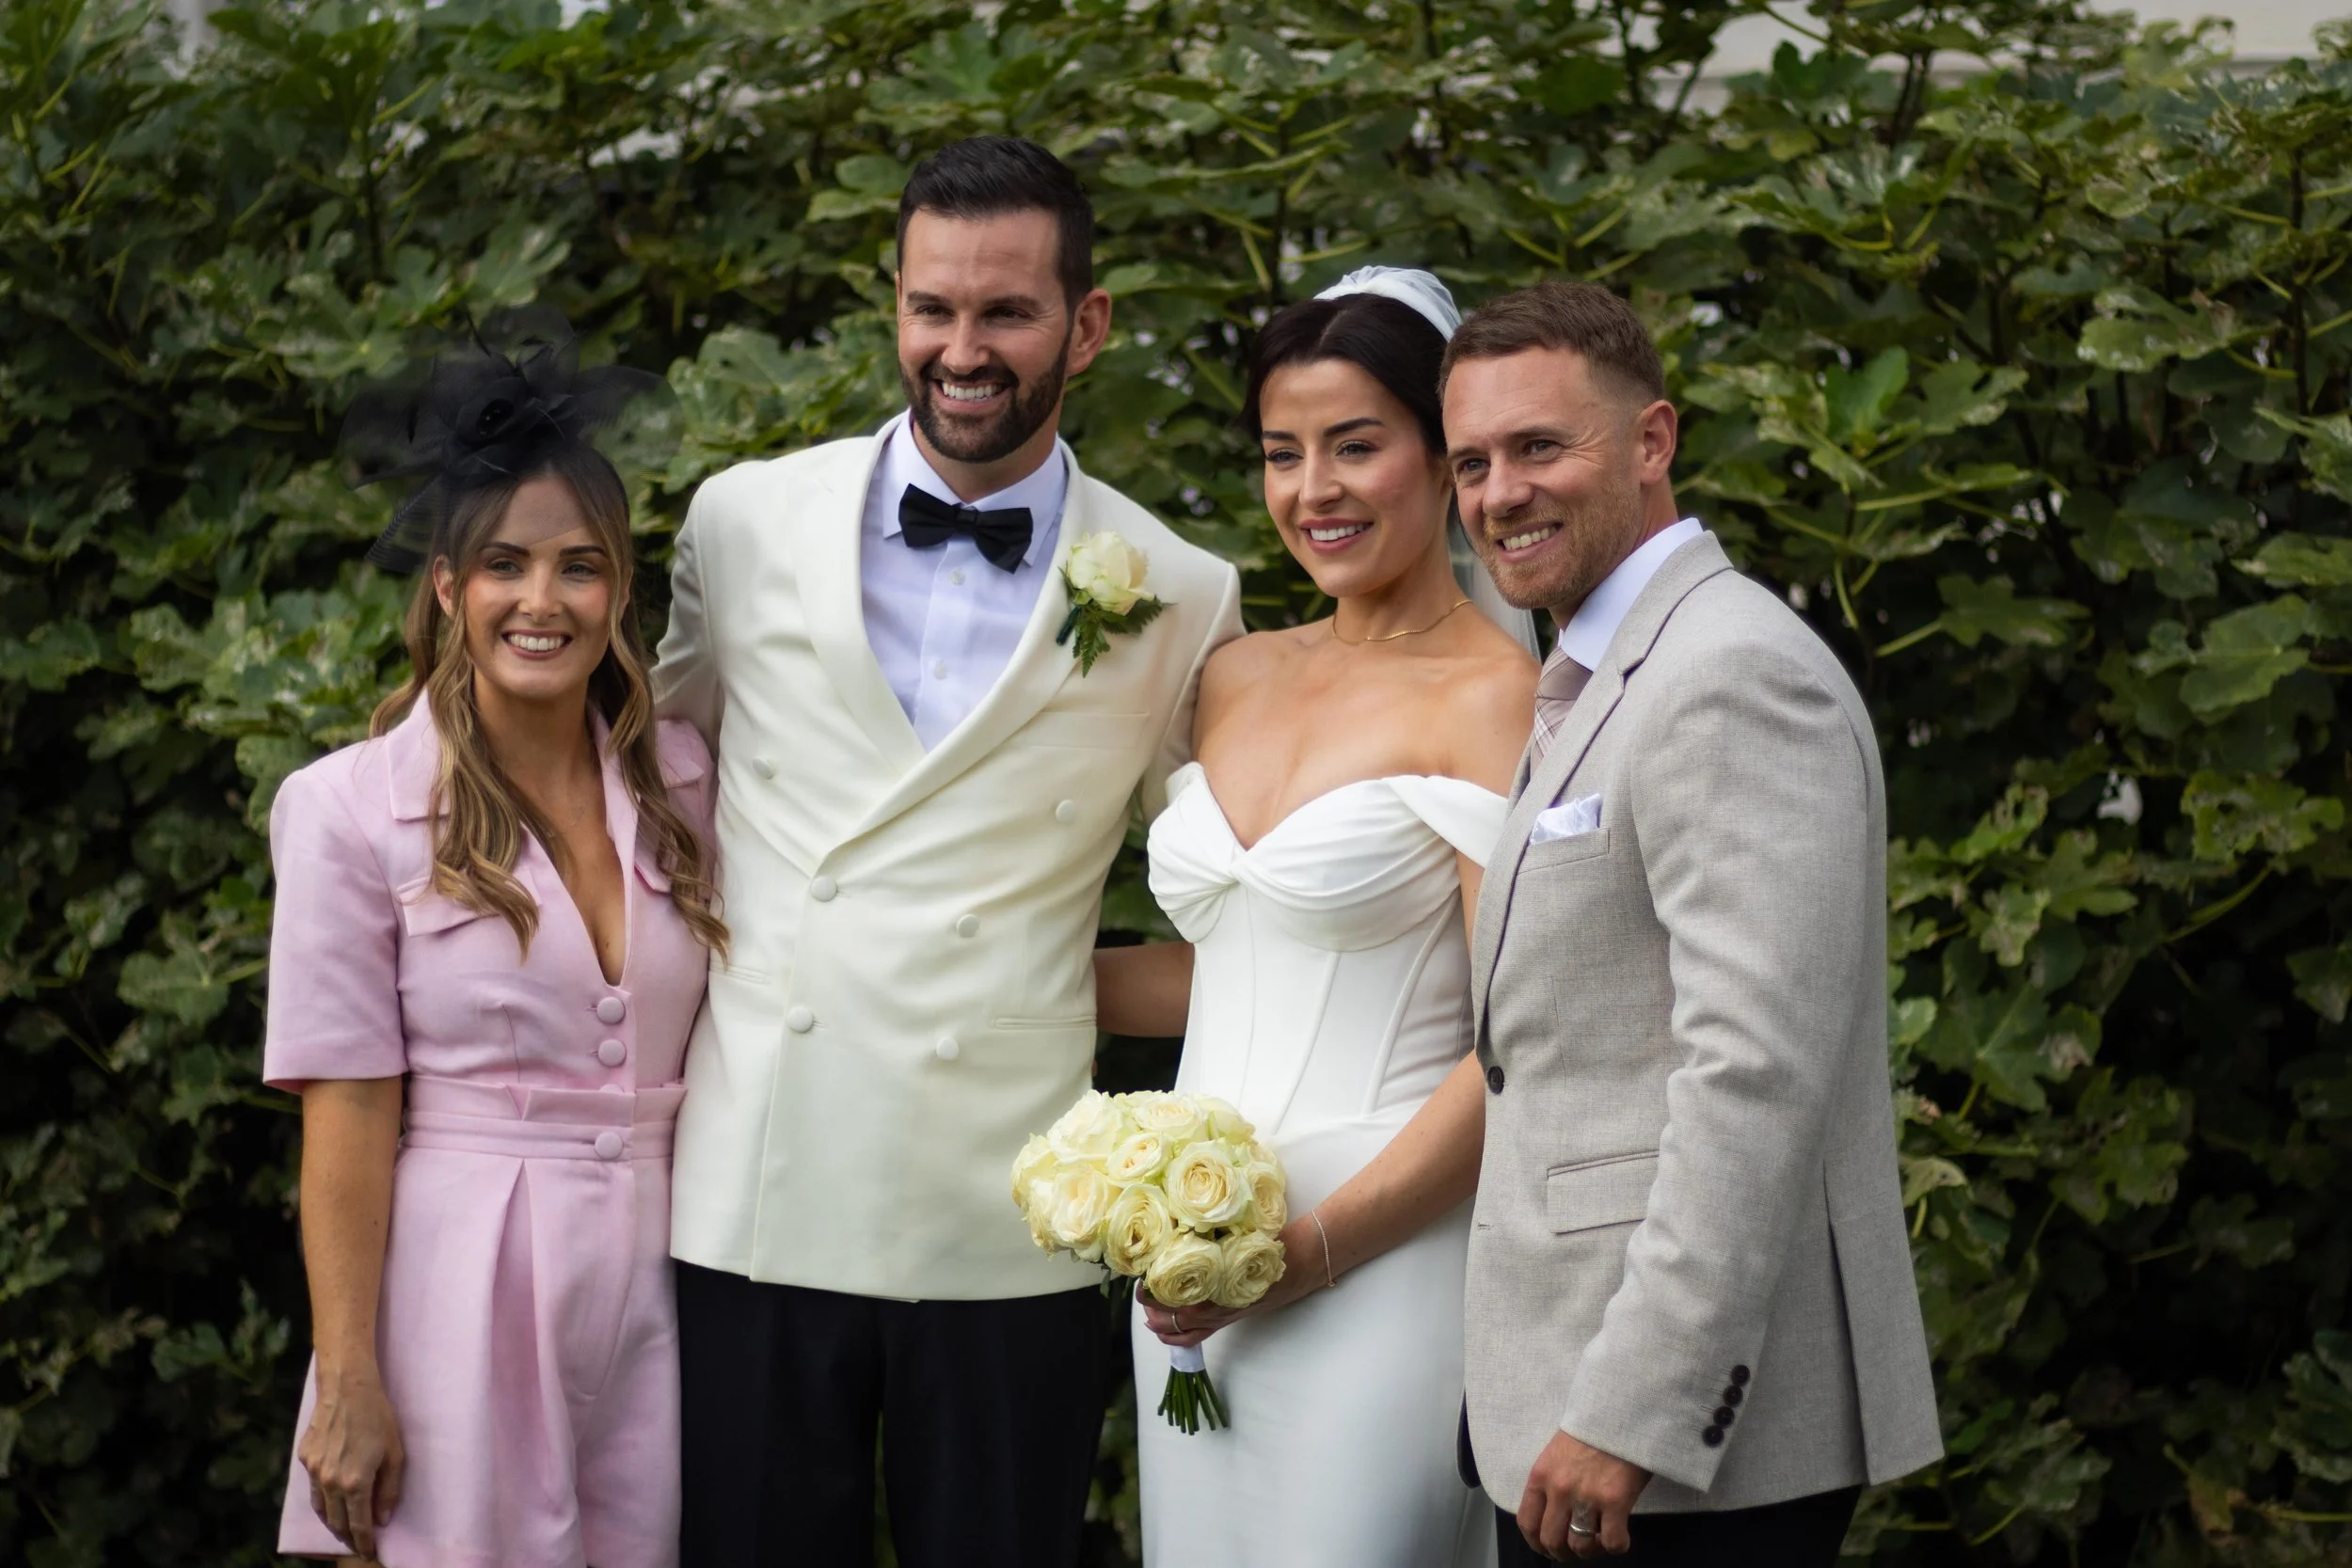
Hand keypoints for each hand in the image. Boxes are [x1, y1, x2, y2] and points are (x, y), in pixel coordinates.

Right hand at [297, 1363, 404, 1559]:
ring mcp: (313, 1471)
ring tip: (345, 1530)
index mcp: (355, 1483)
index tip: (370, 1553)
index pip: (358, 1525)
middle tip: (359, 1545)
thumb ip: (389, 1489)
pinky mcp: (304, 1459)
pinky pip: (312, 1489)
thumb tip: (383, 1520)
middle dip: (348, 1537)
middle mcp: (329, 1482)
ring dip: (333, 1523)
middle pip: (337, 1522)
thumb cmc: (378, 1417)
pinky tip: (331, 1502)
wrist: (347, 1388)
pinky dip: (322, 1501)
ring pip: (320, 1509)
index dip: (364, 1543)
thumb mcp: (395, 1453)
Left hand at [1139, 1212, 1333, 1346]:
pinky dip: (1179, 1336)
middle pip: (1174, 1318)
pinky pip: (1200, 1336)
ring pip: (1185, 1331)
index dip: (1153, 1289)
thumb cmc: (1274, 1244)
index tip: (1141, 1275)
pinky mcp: (1231, 1319)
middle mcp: (1219, 1307)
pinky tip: (1167, 1330)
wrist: (1304, 1261)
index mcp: (1219, 1286)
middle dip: (1152, 1307)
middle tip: (1141, 1292)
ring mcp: (1225, 1316)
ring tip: (1149, 1314)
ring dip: (1163, 1325)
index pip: (1175, 1295)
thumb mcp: (1242, 1235)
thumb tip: (1180, 1227)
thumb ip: (1213, 1237)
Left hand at [1517, 1430, 1648, 1558]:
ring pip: (1580, 1546)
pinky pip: (1612, 1542)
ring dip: (1589, 1551)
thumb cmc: (1591, 1430)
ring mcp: (1586, 1496)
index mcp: (1540, 1475)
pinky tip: (1619, 1536)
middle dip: (1562, 1552)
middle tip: (1574, 1549)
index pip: (1527, 1522)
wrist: (1619, 1410)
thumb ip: (1552, 1481)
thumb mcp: (1557, 1453)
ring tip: (1598, 1541)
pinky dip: (1616, 1547)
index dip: (1536, 1543)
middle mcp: (1559, 1489)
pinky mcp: (1615, 1501)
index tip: (1546, 1548)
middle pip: (1551, 1540)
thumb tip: (1553, 1513)